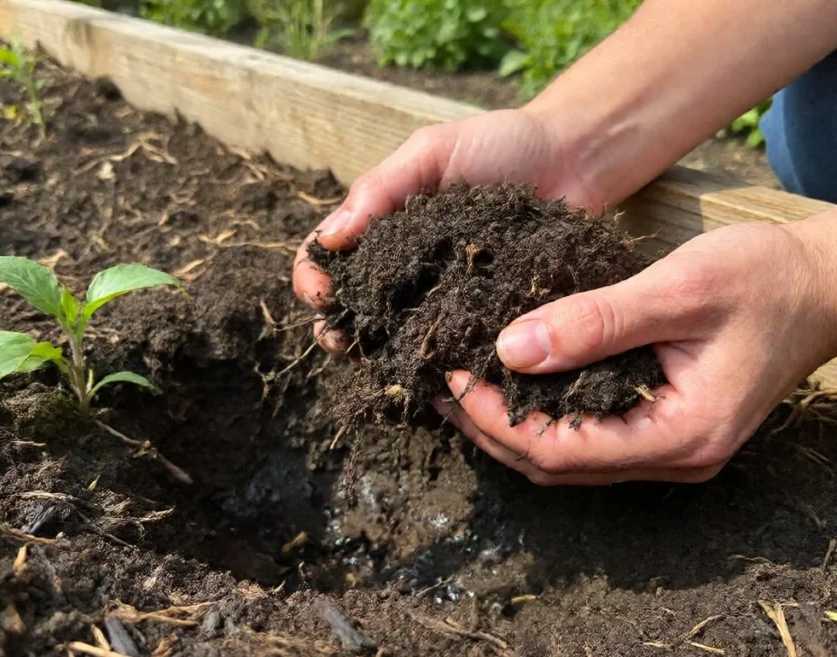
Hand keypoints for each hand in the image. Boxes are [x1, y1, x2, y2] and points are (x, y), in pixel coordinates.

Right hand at [292, 108, 598, 351]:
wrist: (576, 158)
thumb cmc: (501, 144)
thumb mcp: (432, 152)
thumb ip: (380, 187)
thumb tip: (329, 237)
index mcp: (380, 230)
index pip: (325, 260)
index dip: (313, 280)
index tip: (322, 293)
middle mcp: (403, 272)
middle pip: (351, 312)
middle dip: (338, 330)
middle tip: (346, 341)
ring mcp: (442, 302)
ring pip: (395, 342)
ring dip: (382, 357)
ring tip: (386, 364)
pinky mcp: (483, 322)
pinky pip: (452, 351)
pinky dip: (438, 366)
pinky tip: (440, 373)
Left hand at [434, 216, 836, 484]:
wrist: (823, 284)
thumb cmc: (763, 279)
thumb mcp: (678, 289)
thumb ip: (597, 320)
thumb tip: (511, 347)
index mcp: (682, 434)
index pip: (563, 450)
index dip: (497, 419)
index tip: (452, 379)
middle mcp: (673, 455)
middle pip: (556, 466)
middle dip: (490, 429)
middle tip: (437, 387)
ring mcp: (669, 446)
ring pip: (567, 458)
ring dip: (508, 427)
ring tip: (458, 388)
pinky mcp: (661, 424)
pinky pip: (586, 436)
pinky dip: (539, 416)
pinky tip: (509, 383)